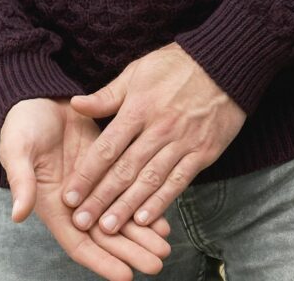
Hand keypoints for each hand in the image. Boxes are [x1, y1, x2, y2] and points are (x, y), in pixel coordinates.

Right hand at [0, 96, 171, 280]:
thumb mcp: (18, 150)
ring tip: (165, 246)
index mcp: (53, 206)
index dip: (102, 261)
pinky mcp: (107, 167)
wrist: (39, 97)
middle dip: (131, 252)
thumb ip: (21, 181)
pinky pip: (127, 192)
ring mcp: (93, 187)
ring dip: (142, 234)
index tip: (125, 276)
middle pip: (106, 237)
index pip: (79, 243)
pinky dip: (144, 206)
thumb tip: (19, 214)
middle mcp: (76, 204)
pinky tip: (163, 217)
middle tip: (158, 263)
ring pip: (120, 217)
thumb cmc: (22, 124)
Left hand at [61, 43, 246, 233]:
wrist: (224, 65)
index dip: (87, 174)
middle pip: (125, 170)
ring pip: (150, 181)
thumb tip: (75, 105)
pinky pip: (178, 182)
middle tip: (81, 222)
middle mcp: (159, 128)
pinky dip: (161, 202)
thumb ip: (107, 95)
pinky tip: (145, 220)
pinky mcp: (202, 153)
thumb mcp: (137, 71)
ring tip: (107, 229)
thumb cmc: (175, 66)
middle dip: (101, 199)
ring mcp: (182, 142)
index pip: (107, 147)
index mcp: (139, 107)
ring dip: (127, 207)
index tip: (69, 196)